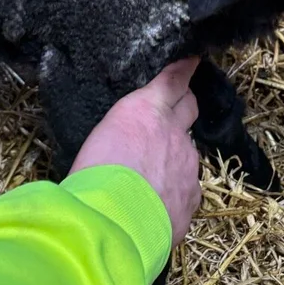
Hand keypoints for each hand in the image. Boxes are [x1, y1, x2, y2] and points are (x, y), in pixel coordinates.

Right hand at [70, 58, 202, 245]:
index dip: (183, 69)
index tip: (192, 61)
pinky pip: (186, 190)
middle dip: (183, 107)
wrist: (112, 223)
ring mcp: (188, 166)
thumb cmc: (91, 178)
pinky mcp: (192, 198)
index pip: (173, 80)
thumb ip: (118, 135)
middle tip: (171, 114)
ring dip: (172, 160)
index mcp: (146, 110)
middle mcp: (175, 132)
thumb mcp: (95, 141)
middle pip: (189, 109)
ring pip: (186, 155)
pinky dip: (174, 194)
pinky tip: (154, 208)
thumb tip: (120, 147)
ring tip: (147, 180)